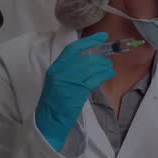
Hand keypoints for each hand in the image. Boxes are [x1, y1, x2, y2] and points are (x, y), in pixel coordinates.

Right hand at [36, 32, 115, 151]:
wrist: (48, 121)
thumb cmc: (55, 103)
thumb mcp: (58, 82)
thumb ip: (69, 71)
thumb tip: (88, 61)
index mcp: (55, 68)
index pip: (73, 49)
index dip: (89, 41)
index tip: (102, 36)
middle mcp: (60, 72)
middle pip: (86, 59)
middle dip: (101, 59)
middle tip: (108, 62)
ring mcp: (68, 82)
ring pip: (92, 68)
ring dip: (105, 68)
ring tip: (109, 70)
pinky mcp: (77, 92)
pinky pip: (94, 79)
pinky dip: (104, 75)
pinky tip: (109, 75)